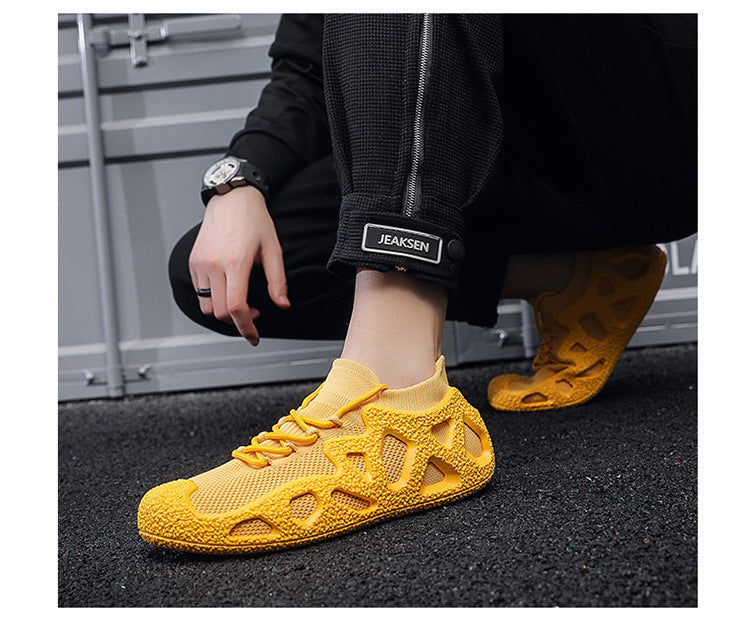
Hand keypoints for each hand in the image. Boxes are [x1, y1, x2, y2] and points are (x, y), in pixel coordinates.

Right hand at [189, 186, 289, 344]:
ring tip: (241, 304)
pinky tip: (228, 290)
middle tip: (254, 317)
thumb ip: (278, 280)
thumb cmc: (254, 220)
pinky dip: (213, 299)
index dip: (246, 327)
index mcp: (235, 262)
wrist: (231, 198)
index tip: (254, 336)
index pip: (236, 307)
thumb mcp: (273, 249)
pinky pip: (200, 291)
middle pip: (220, 312)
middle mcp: (214, 264)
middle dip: (238, 322)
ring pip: (207, 306)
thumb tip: (283, 304)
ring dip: (223, 313)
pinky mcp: (194, 261)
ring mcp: (200, 263)